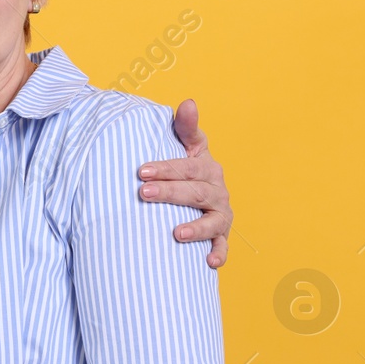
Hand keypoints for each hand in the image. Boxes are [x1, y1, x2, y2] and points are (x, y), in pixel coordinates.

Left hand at [137, 99, 231, 268]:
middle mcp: (217, 189)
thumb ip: (184, 126)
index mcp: (206, 165)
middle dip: (170, 193)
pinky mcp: (221, 235)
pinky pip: (222, 246)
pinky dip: (218, 254)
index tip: (141, 171)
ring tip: (177, 233)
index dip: (166, 167)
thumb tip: (188, 102)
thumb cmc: (185, 167)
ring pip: (212, 221)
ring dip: (197, 228)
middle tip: (143, 193)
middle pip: (195, 192)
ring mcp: (220, 213)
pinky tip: (208, 262)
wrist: (196, 195)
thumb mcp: (186, 144)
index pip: (188, 166)